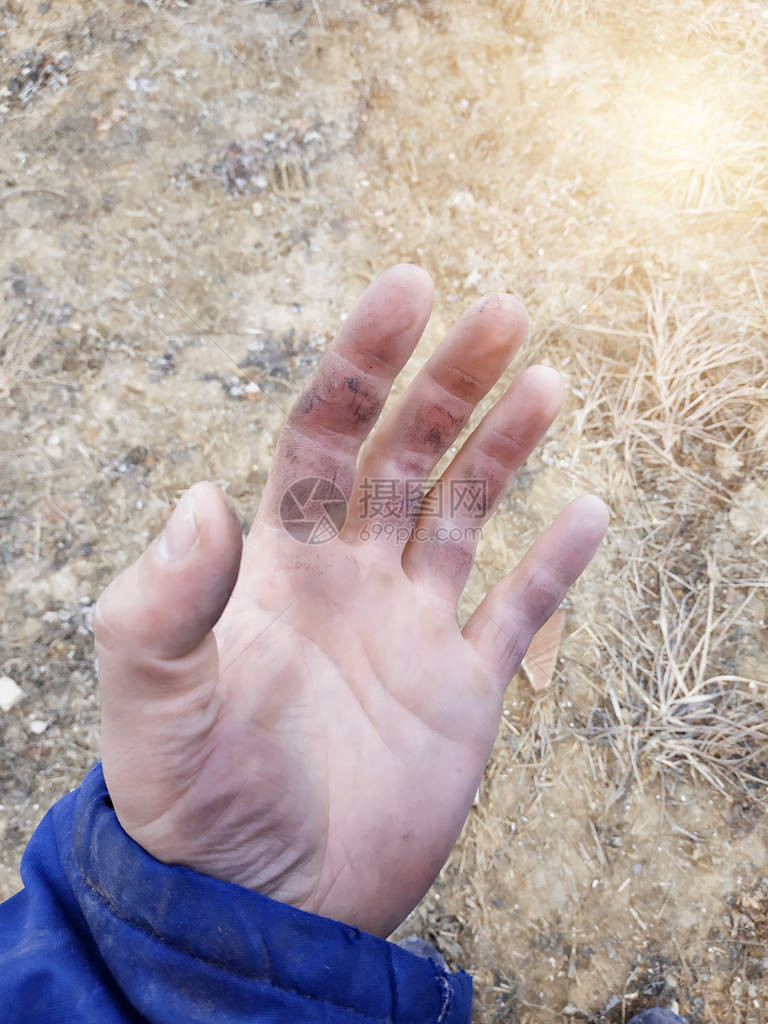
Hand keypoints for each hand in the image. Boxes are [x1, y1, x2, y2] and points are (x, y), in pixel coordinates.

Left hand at [95, 265, 607, 937]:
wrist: (270, 909)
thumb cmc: (200, 810)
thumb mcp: (154, 709)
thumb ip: (162, 604)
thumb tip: (200, 496)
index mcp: (277, 563)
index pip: (322, 436)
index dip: (361, 363)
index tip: (407, 290)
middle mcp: (349, 578)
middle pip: (407, 455)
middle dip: (450, 382)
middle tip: (502, 311)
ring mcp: (411, 629)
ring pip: (467, 514)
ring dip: (506, 449)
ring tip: (548, 383)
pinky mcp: (463, 691)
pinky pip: (519, 611)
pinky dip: (556, 564)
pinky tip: (586, 510)